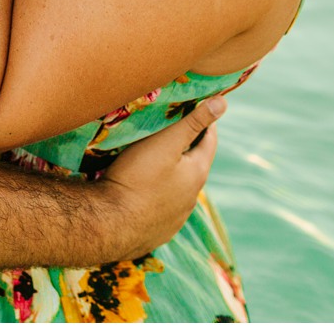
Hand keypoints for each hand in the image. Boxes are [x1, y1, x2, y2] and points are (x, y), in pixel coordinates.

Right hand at [100, 96, 224, 257]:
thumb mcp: (166, 142)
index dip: (205, 120)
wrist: (111, 224)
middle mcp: (191, 199)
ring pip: (179, 187)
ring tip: (155, 155)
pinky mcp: (158, 231)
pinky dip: (159, 192)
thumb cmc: (138, 176)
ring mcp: (175, 219)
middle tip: (170, 124)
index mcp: (197, 174)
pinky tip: (144, 187)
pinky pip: (163, 206)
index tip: (195, 104)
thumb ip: (194, 121)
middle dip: (186, 144)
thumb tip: (223, 102)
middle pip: (194, 163)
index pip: (209, 140)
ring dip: (173, 171)